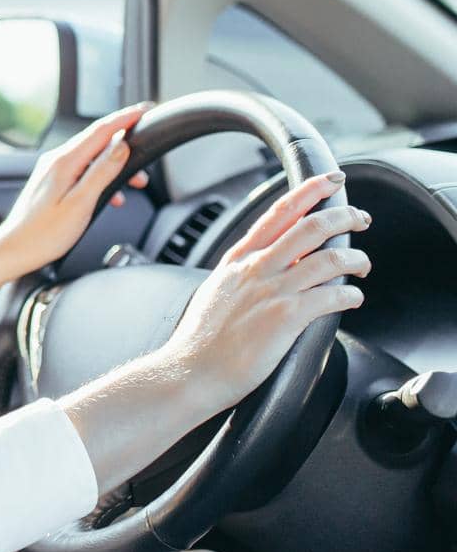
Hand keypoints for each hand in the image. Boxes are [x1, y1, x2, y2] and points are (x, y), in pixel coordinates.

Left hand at [0, 102, 152, 273]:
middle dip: (126, 144)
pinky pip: (83, 170)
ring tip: (136, 183)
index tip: (145, 110)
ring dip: (115, 166)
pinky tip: (111, 195)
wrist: (14, 249)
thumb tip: (121, 146)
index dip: (126, 118)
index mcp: (64, 162)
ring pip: (92, 157)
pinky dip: (102, 177)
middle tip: (148, 154)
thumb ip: (102, 173)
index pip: (101, 130)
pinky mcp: (52, 182)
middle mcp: (56, 160)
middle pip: (97, 141)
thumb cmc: (45, 234)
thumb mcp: (80, 203)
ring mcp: (52, 170)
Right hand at [159, 172, 370, 411]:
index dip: (310, 191)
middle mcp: (254, 269)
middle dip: (343, 216)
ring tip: (362, 264)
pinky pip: (331, 296)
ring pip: (327, 258)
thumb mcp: (216, 291)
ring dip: (354, 257)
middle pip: (309, 227)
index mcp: (237, 260)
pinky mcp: (285, 318)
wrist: (189, 371)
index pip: (278, 213)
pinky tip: (353, 298)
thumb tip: (270, 263)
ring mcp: (270, 291)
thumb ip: (243, 273)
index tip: (331, 181)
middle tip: (360, 218)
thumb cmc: (201, 340)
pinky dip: (350, 294)